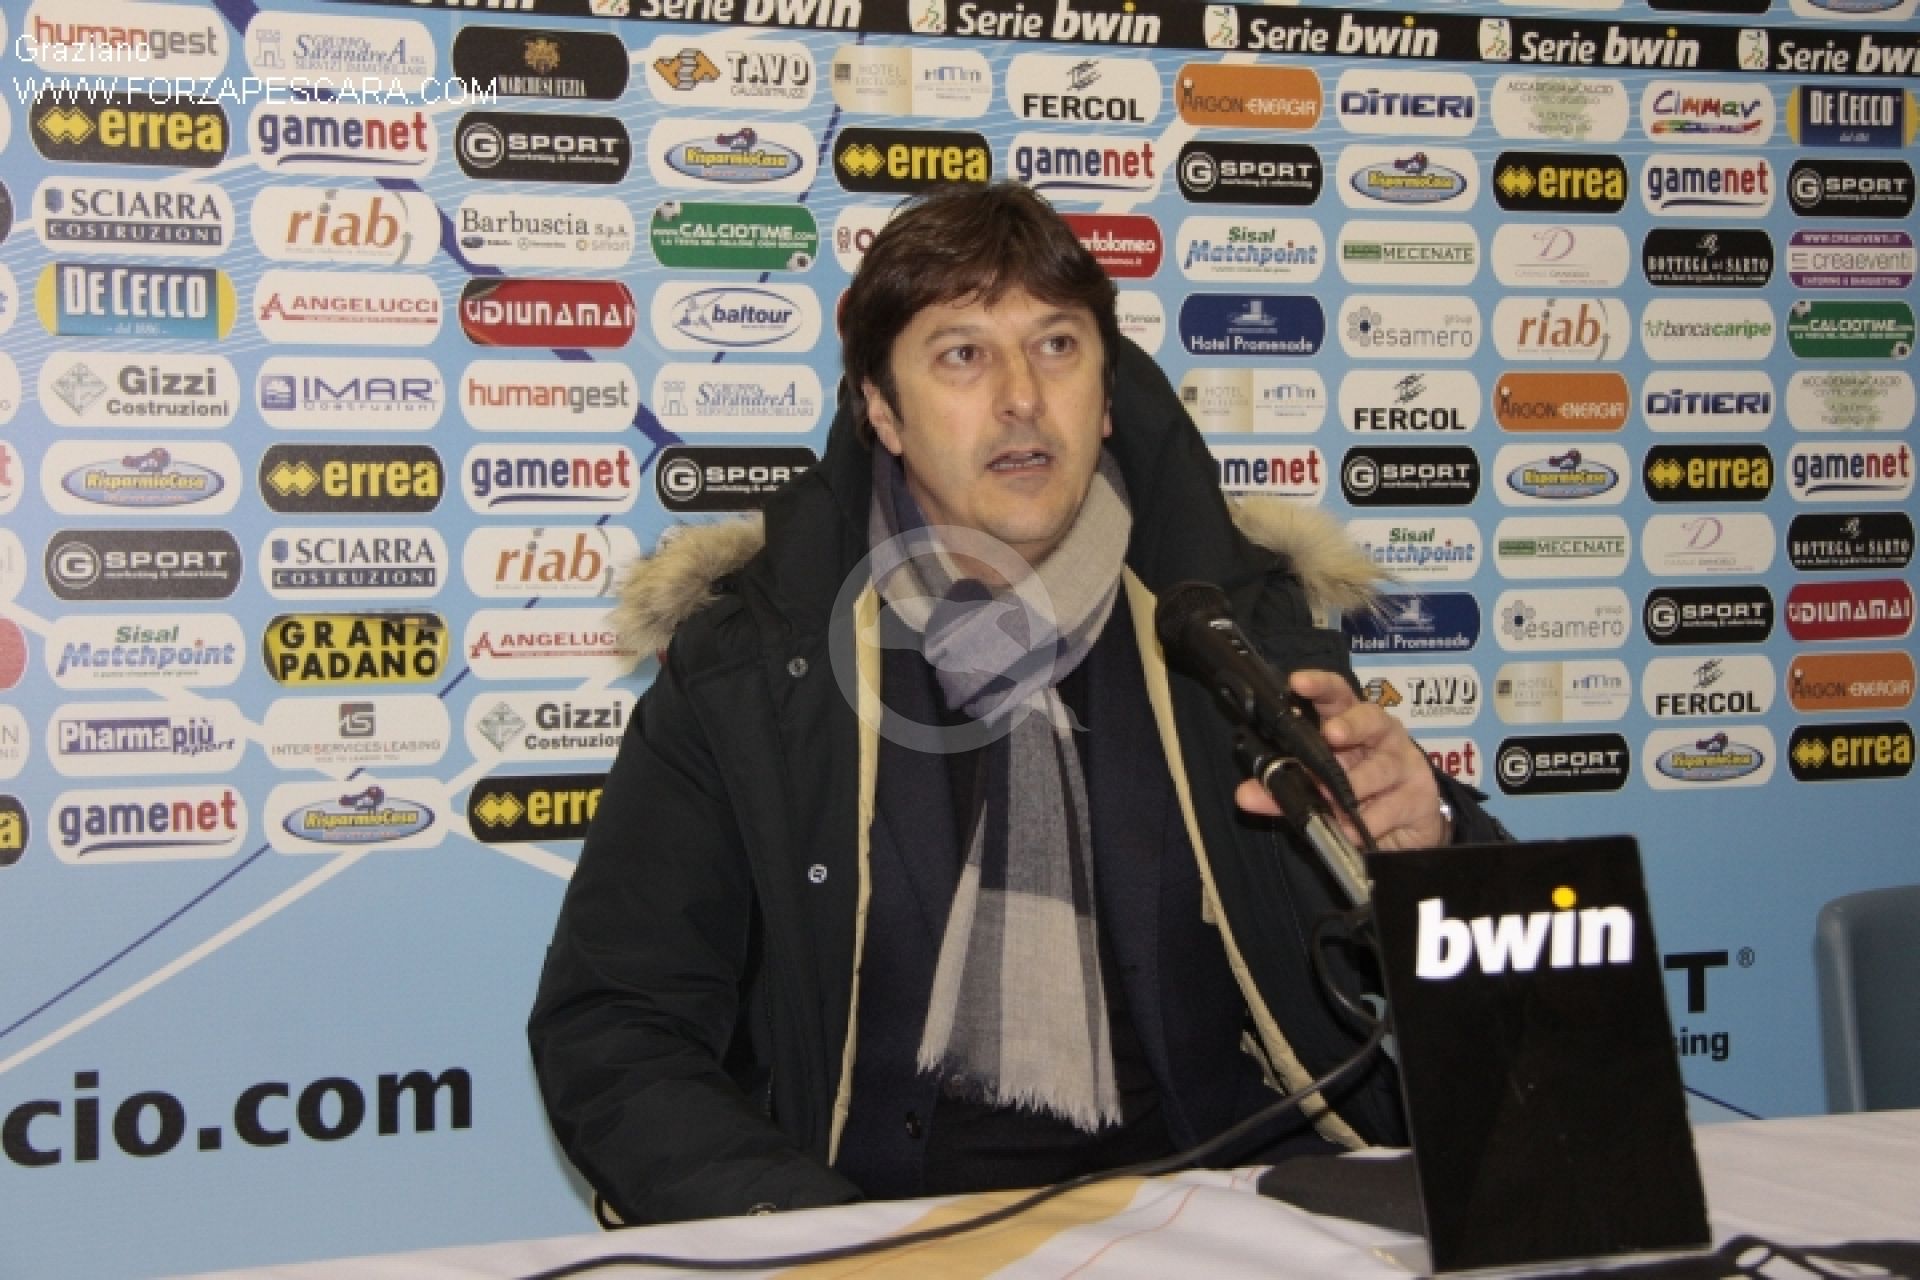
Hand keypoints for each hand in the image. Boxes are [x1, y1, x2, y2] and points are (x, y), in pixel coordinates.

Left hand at [1234, 670, 1449, 850]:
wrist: (1409, 827)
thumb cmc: (1360, 793)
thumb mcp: (1318, 789)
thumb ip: (1282, 790)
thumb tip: (1245, 794)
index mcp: (1352, 723)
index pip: (1337, 694)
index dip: (1319, 685)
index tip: (1298, 682)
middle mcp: (1382, 736)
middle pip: (1370, 718)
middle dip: (1350, 724)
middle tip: (1331, 735)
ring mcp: (1404, 765)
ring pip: (1381, 767)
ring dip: (1355, 784)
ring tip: (1335, 800)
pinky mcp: (1419, 797)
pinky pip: (1392, 807)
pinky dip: (1369, 821)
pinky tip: (1354, 829)